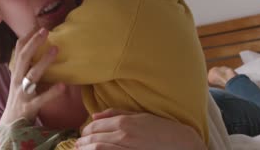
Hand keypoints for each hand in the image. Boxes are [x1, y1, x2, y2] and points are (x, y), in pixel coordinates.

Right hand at [0, 28, 64, 124]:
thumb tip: (41, 47)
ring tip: (56, 49)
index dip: (27, 37)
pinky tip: (63, 85)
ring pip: (31, 75)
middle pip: (23, 58)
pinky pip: (41, 98)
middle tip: (45, 30)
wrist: (11, 124)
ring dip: (43, 62)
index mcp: (16, 72)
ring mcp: (22, 93)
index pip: (18, 50)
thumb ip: (29, 65)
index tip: (37, 24)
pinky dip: (52, 92)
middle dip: (34, 43)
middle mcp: (17, 80)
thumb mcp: (21, 79)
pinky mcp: (29, 106)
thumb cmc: (20, 97)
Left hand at [75, 109, 206, 149]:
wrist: (181, 143)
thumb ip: (116, 113)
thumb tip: (95, 115)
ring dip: (87, 148)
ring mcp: (126, 148)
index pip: (96, 125)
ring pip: (98, 148)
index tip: (83, 134)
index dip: (87, 130)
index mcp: (124, 121)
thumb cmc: (161, 128)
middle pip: (94, 137)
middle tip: (78, 144)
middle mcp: (123, 135)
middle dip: (83, 141)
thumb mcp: (140, 116)